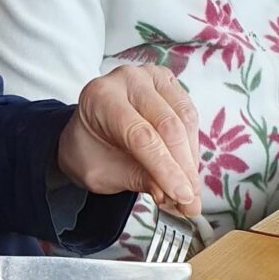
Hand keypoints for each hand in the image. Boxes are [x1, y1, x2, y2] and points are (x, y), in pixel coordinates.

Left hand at [56, 63, 201, 215]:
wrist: (86, 133)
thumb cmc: (90, 151)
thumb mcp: (103, 174)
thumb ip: (137, 179)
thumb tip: (172, 193)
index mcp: (100, 97)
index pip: (141, 136)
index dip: (166, 169)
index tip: (182, 197)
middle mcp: (126, 79)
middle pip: (168, 126)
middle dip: (183, 169)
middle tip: (191, 203)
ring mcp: (149, 76)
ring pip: (184, 120)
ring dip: (191, 160)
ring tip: (190, 192)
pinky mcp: (167, 82)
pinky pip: (189, 115)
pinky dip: (191, 147)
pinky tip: (188, 170)